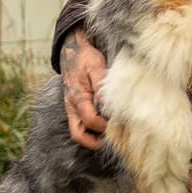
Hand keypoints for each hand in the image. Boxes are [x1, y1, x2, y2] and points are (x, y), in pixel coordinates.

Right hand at [61, 26, 108, 147]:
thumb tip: (111, 105)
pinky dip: (92, 130)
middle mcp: (72, 107)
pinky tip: (106, 125)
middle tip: (114, 138)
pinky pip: (81, 125)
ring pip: (78, 132)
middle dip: (95, 141)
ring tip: (111, 133)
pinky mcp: (75, 108)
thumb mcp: (96, 67)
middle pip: (78, 135)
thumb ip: (102, 87)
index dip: (105, 126)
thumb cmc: (85, 58)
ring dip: (93, 137)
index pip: (90, 121)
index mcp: (78, 97)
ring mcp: (72, 109)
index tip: (119, 123)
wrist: (72, 50)